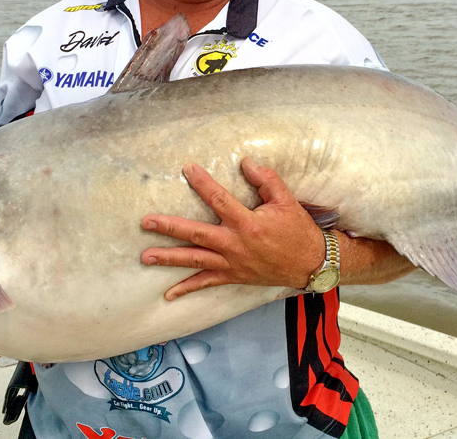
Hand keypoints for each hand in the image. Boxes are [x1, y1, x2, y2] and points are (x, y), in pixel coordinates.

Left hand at [141, 157, 325, 299]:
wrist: (311, 264)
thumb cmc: (298, 230)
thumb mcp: (286, 200)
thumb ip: (267, 179)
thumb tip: (246, 162)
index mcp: (248, 224)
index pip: (219, 200)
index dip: (202, 183)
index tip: (187, 169)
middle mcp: (235, 245)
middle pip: (196, 234)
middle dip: (169, 228)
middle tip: (146, 222)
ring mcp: (232, 264)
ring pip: (195, 260)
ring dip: (169, 258)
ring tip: (146, 256)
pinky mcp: (233, 277)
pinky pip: (206, 283)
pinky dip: (187, 289)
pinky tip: (168, 294)